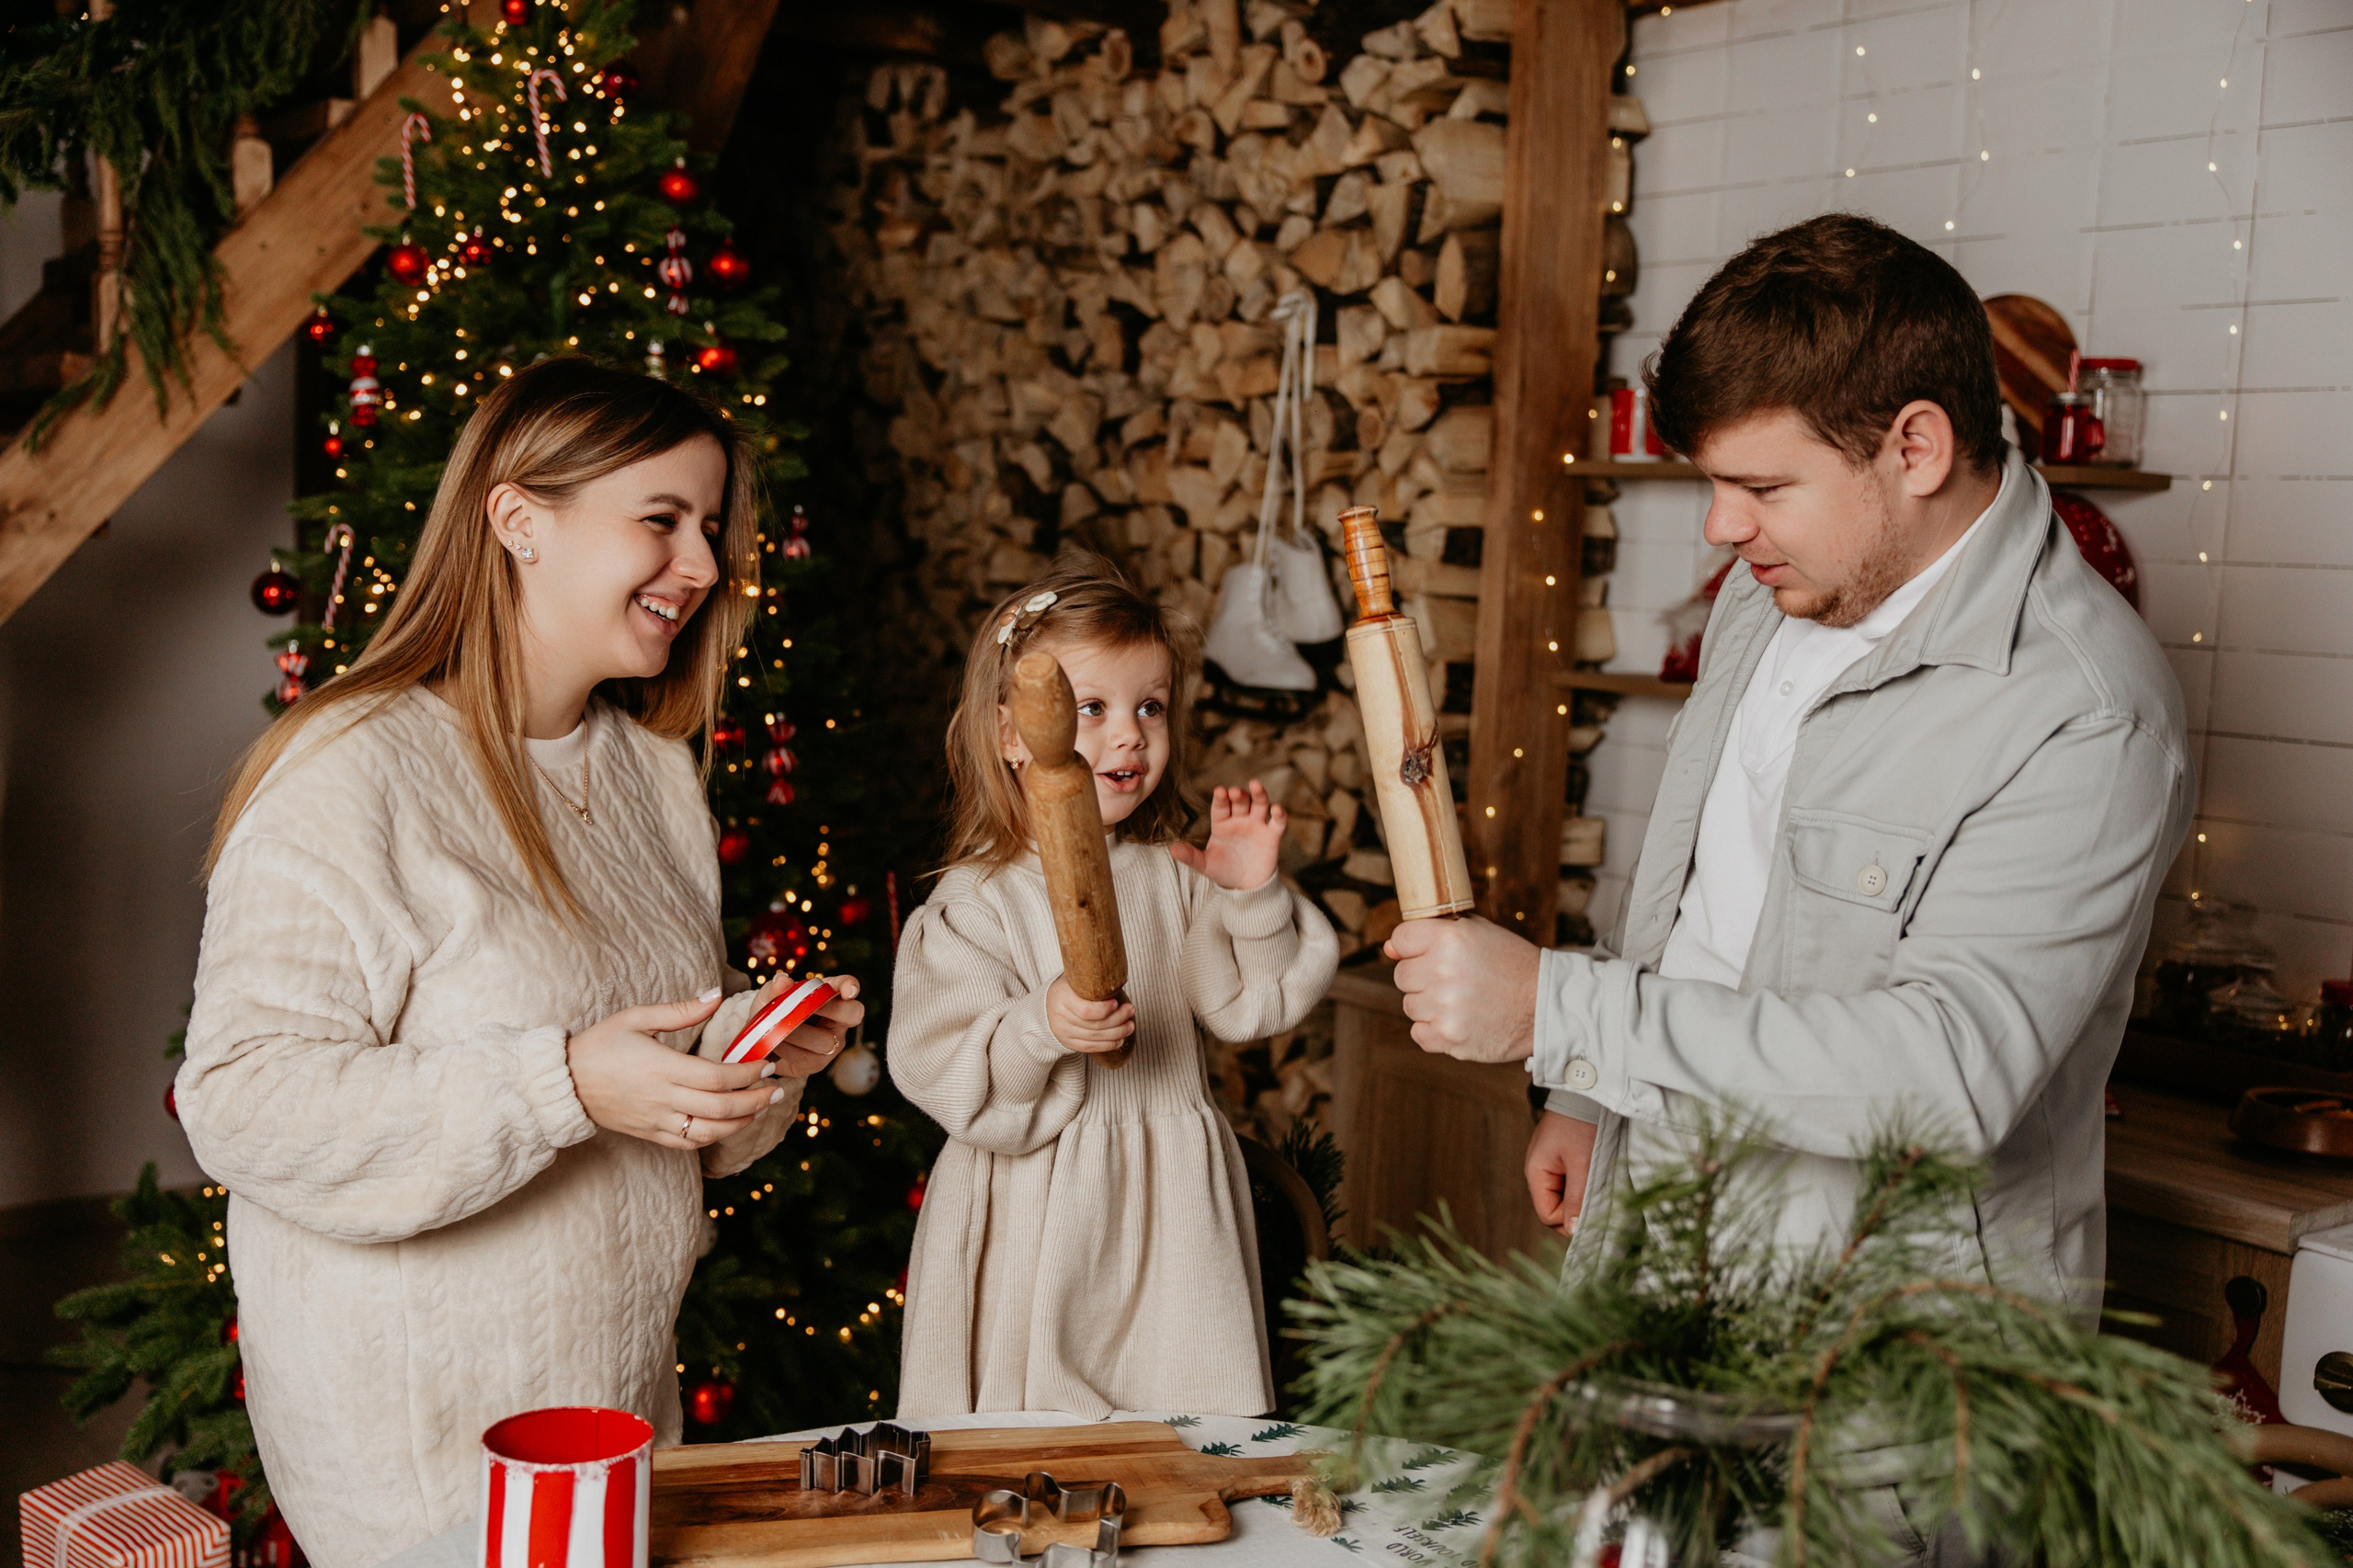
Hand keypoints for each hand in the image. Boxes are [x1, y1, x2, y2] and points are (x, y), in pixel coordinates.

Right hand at [567, 994, 783, 1149]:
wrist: (562, 1082)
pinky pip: (687, 1144)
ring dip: (741, 1123)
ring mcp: (655, 1120)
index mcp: (662, 1068)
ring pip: (709, 1132)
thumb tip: (716, 995)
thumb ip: (680, 1010)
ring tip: (760, 1109)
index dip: (748, 1074)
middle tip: (776, 1089)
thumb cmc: (599, 1044)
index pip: (718, 1078)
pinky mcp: (648, 1134)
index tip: (766, 1065)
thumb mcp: (636, 1018)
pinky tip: (728, 1126)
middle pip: (721, 1108)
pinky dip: (713, 1138)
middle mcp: (662, 1098)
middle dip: (755, 1100)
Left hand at [742, 971, 866, 1078]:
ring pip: (825, 1040)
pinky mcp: (818, 1063)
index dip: (850, 985)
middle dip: (831, 1009)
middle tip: (804, 1007)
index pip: (847, 985)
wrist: (762, 1041)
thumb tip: (782, 980)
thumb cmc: (774, 1013)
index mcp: (830, 995)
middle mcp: (838, 1019)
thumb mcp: (770, 997)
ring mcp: (832, 1043)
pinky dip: (786, 1049)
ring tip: (775, 1029)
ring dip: (797, 1033)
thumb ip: (775, 988)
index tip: (848, 990)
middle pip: (853, 1014)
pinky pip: (806, 1057)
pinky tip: (773, 1043)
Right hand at [1046, 975, 1135, 1054]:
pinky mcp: (1068, 1042)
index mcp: (1062, 997)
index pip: (1086, 1011)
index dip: (1105, 1010)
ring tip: (1130, 1025)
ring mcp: (1063, 1032)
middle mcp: (1060, 1017)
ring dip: (1117, 1033)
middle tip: (1131, 1010)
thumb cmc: (1068, 987)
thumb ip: (1091, 976)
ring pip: (1094, 1038)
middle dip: (1117, 1019)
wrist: (1047, 1004)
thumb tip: (1116, 972)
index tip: (1117, 1003)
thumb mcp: (1074, 977)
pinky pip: (1090, 1047)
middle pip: (1094, 1025)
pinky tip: (1120, 1039)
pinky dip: (1108, 1045)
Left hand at [1169, 780, 1285, 889]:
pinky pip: (1277, 822)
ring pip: (1259, 805)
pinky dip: (1279, 814)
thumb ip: (1191, 857)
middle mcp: (1240, 820)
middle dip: (1239, 795)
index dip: (1221, 799)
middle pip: (1240, 802)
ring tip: (1256, 786)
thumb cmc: (1223, 871)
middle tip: (1235, 792)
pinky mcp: (1272, 835)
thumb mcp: (1205, 865)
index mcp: (1222, 823)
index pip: (1221, 807)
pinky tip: (1277, 809)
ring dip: (1259, 795)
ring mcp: (1257, 825)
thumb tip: (1172, 850)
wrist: (1245, 886)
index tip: (1220, 791)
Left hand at [1383, 915, 1539, 1062]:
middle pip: (1402, 975)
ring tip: (1463, 1000)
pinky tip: (1460, 1020)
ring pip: (1410, 1005)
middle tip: (1454, 980)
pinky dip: (1435, 1030)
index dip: (1412, 948)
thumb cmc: (1511, 965)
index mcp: (1449, 938)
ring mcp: (1444, 1007)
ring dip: (1430, 1005)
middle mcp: (1442, 970)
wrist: (1546, 1005)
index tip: (1428, 954)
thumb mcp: (1479, 933)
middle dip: (1422, 978)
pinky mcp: (1449, 1037)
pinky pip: (1419, 1033)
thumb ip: (1432, 932)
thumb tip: (1388, 948)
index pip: (1400, 940)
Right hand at [1525, 1111, 1596, 1235]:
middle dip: (1574, 1208)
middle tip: (1596, 1197)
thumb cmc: (1581, 1125)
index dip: (1569, 1219)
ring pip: (1563, 1196)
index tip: (1591, 1209)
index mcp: (1535, 1173)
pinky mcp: (1560, 1158)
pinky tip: (1594, 1173)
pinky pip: (1569, 1182)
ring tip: (1596, 1181)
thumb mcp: (1582, 1164)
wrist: (1586, 1091)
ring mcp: (1549, 1164)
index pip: (1548, 1214)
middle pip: (1554, 1207)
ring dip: (1580, 1195)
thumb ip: (1576, 1198)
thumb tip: (1572, 1230)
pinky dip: (1582, 1183)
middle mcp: (1538, 1171)